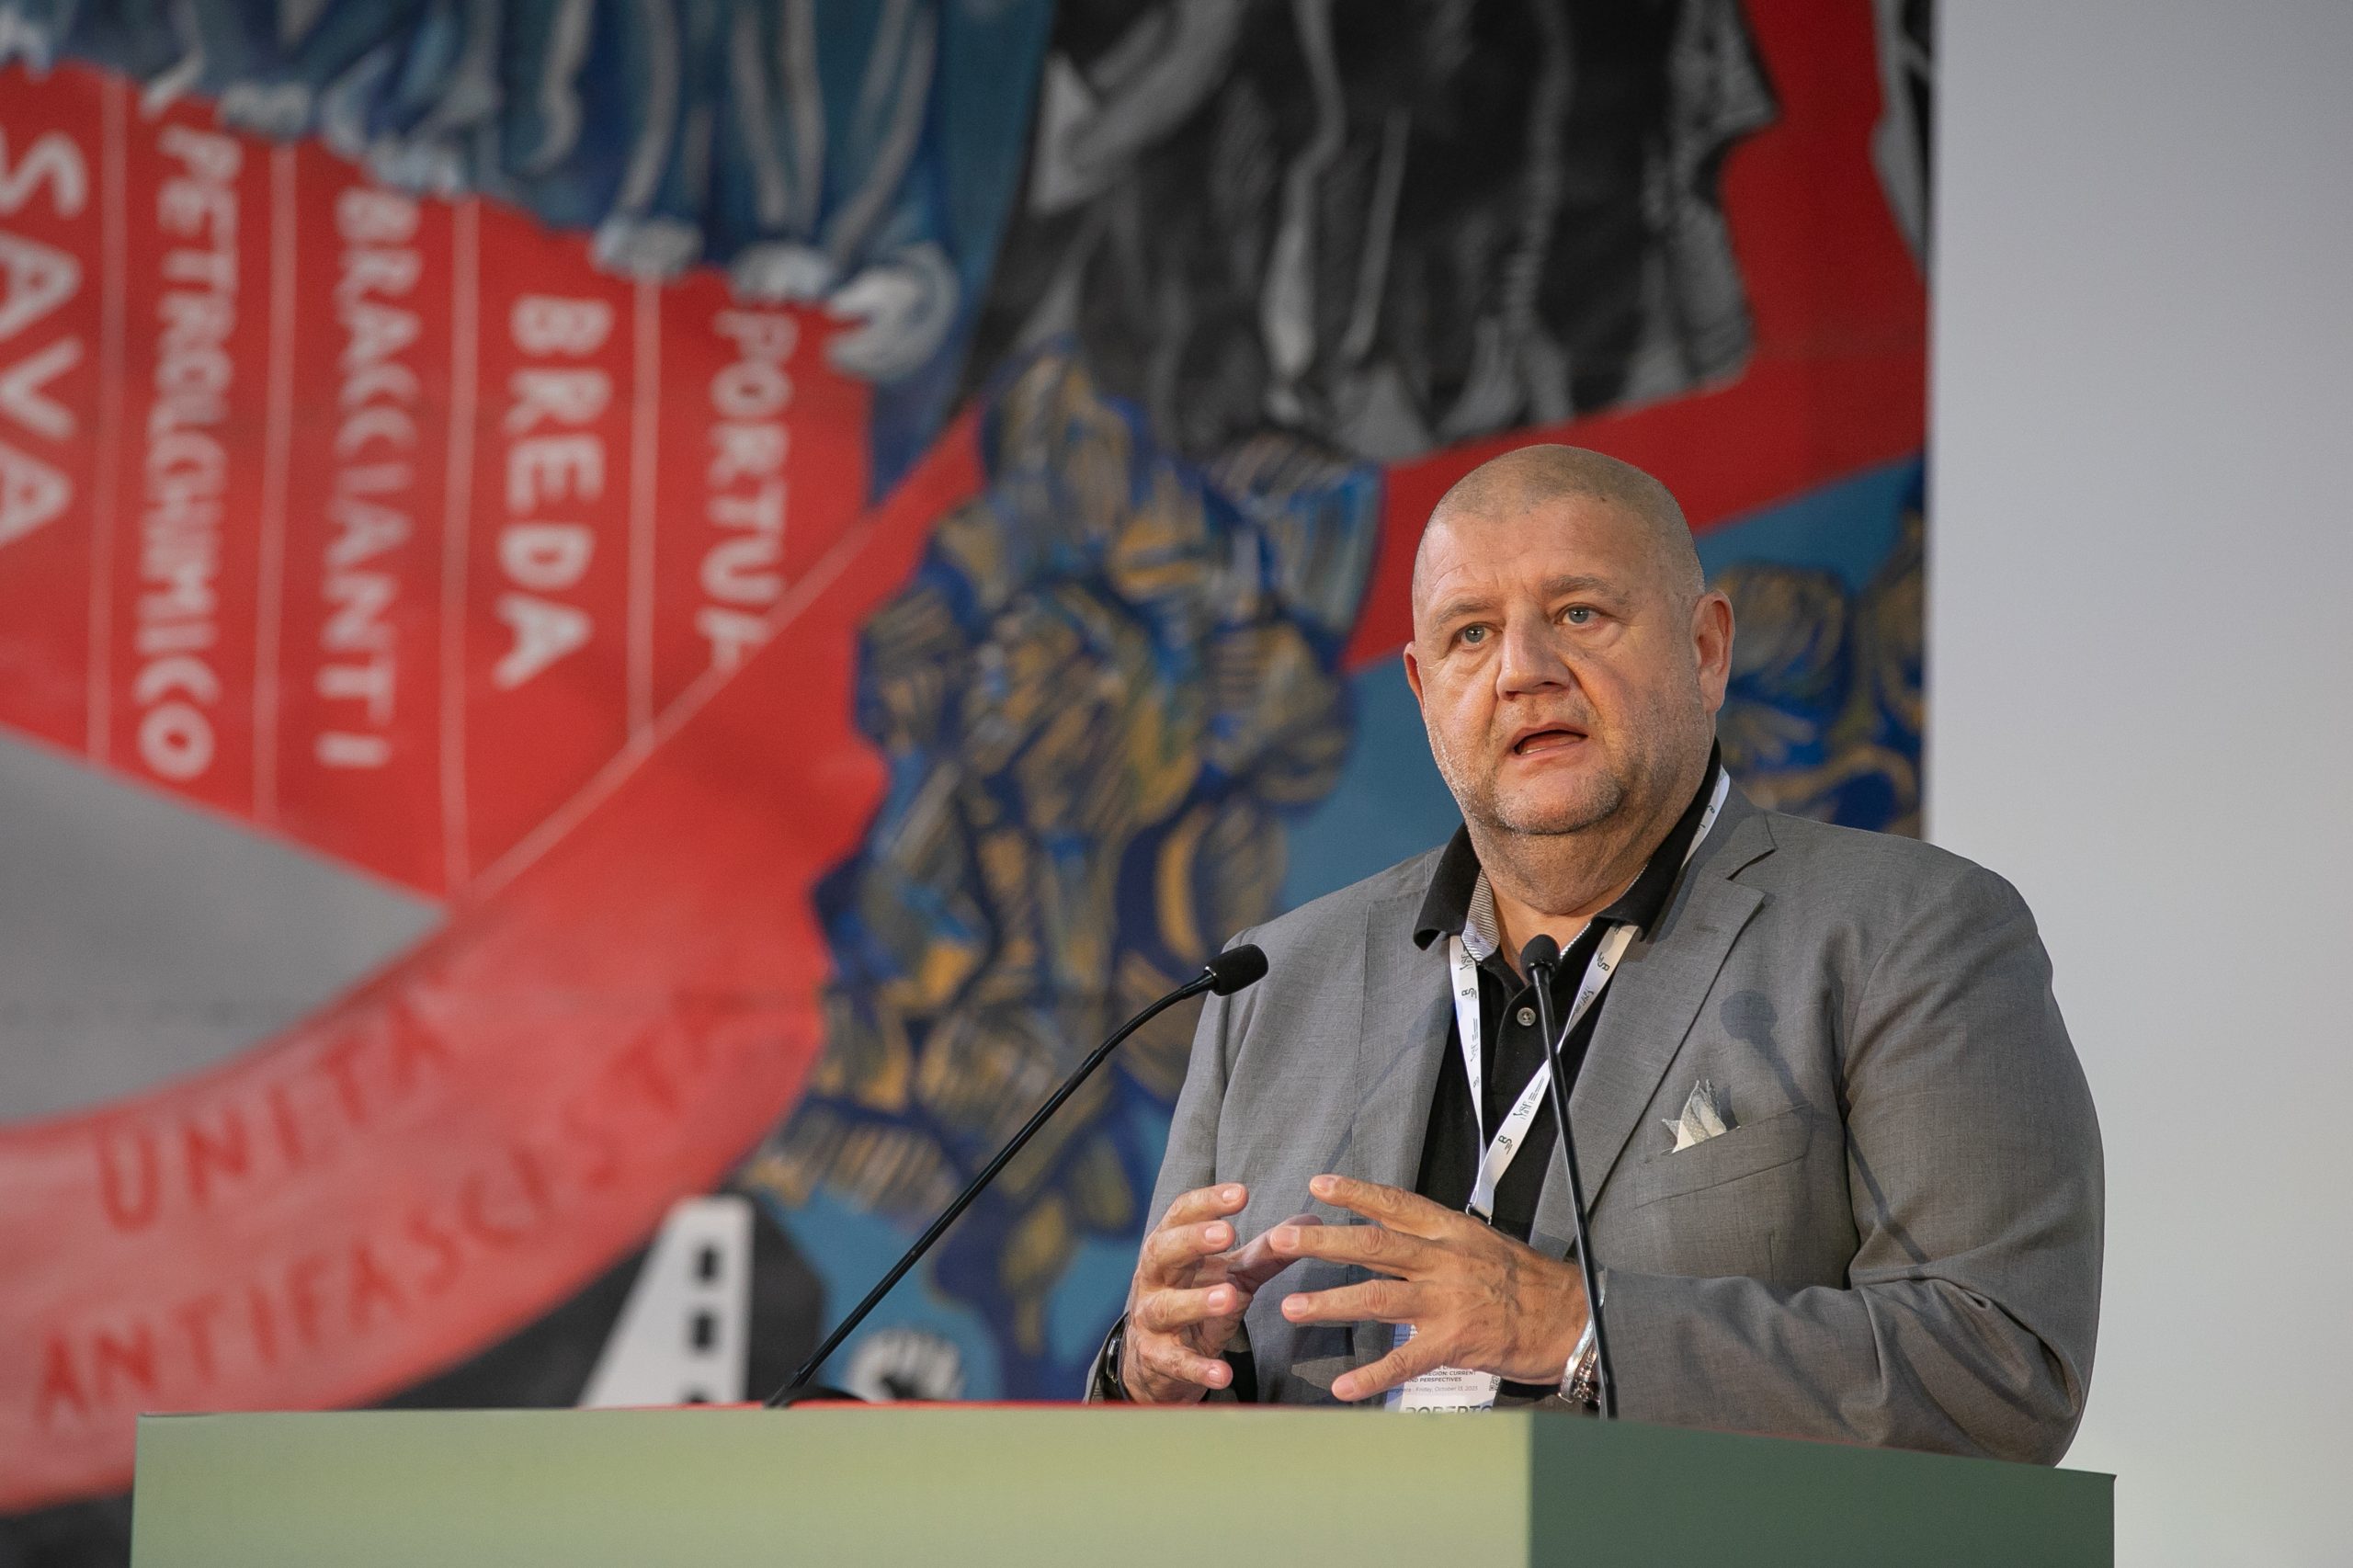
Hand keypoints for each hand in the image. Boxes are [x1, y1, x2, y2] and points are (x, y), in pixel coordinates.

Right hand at [1120, 1184, 1317, 1403]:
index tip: (1242, 1193)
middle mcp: (1154, 1278)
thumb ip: (1267, 1251)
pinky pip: (1176, 1362)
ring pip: (1167, 1306)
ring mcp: (1151, 1319)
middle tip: (1227, 1233)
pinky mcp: (1157, 1358)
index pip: (1181, 1215)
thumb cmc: (1197, 1298)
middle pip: (1164, 1252)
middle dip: (1192, 1241)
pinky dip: (1198, 1368)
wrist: (1158, 1359)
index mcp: (1169, 1247)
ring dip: (1196, 1301)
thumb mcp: (1232, 1274)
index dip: (1208, 1202)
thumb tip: (1313, 1223)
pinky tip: (1223, 1374)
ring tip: (1229, 1297)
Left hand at [1268, 1174, 1587, 1402]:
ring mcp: (1448, 1303)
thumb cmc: (1525, 1281)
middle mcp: (1444, 1261)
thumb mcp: (1479, 1241)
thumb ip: (1434, 1235)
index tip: (1317, 1185)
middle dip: (1322, 1242)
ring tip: (1293, 1307)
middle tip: (1281, 1241)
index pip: (1394, 1204)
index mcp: (1450, 1231)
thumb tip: (1387, 1224)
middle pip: (1373, 1246)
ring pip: (1378, 1299)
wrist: (1570, 1318)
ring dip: (1330, 1303)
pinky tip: (1344, 1386)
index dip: (1354, 1193)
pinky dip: (1372, 1376)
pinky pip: (1405, 1361)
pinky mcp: (1454, 1344)